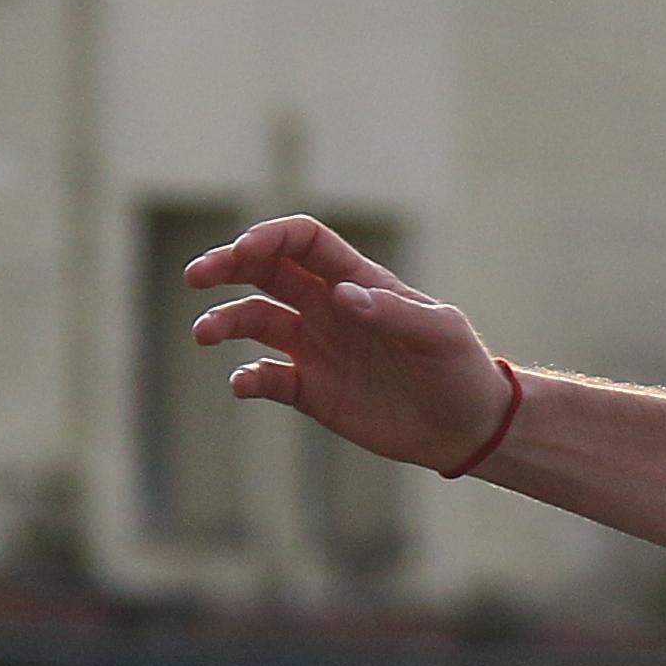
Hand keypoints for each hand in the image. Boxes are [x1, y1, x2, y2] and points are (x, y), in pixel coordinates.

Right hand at [180, 213, 516, 472]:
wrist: (468, 427)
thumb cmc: (461, 370)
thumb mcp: (440, 335)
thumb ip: (395, 312)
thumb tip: (343, 296)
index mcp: (358, 281)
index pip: (302, 241)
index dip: (270, 238)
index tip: (245, 251)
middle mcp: (328, 307)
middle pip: (264, 271)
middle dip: (226, 266)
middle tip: (197, 276)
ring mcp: (316, 347)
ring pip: (253, 321)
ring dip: (225, 322)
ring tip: (204, 334)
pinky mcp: (311, 390)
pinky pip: (266, 377)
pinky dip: (247, 378)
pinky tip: (241, 384)